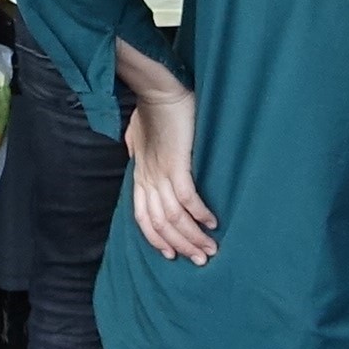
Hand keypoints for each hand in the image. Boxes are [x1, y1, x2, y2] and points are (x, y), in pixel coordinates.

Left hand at [124, 84, 217, 265]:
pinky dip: (199, 213)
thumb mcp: (138, 134)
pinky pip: (186, 198)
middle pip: (160, 225)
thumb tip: (136, 152)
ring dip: (192, 236)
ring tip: (210, 247)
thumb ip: (138, 147)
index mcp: (140, 176)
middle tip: (201, 259)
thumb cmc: (150, 109)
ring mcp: (160, 173)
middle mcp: (148, 179)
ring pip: (173, 217)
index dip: (157, 240)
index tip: (173, 254)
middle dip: (181, 245)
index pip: (143, 219)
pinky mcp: (176, 164)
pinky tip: (211, 221)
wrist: (157, 89)